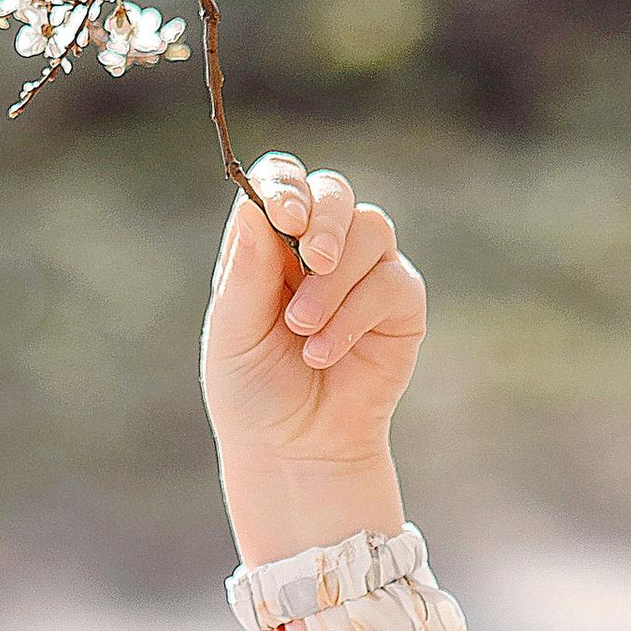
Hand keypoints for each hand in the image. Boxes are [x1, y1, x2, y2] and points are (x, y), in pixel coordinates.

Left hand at [200, 156, 420, 565]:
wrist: (294, 450)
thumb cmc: (253, 392)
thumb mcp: (231, 335)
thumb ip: (244, 273)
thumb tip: (258, 209)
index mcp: (269, 244)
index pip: (281, 181)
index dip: (285, 185)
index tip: (282, 214)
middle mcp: (319, 249)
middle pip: (334, 191)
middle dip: (324, 219)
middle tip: (312, 259)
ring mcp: (364, 272)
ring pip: (370, 228)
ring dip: (334, 282)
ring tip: (303, 331)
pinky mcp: (399, 304)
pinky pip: (391, 282)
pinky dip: (354, 316)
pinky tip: (323, 353)